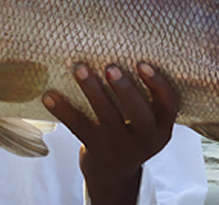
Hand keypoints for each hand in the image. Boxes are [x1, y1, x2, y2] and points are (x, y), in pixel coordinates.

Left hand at [43, 62, 178, 204]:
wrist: (113, 173)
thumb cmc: (131, 130)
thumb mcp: (148, 120)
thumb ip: (145, 95)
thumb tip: (126, 45)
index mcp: (161, 128)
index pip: (169, 105)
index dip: (158, 85)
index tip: (142, 64)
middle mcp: (144, 140)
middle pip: (140, 117)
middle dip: (125, 91)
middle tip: (110, 67)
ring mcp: (119, 148)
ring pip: (107, 120)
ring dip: (93, 92)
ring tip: (80, 69)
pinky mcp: (96, 150)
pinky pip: (79, 127)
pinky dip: (63, 110)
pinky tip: (49, 95)